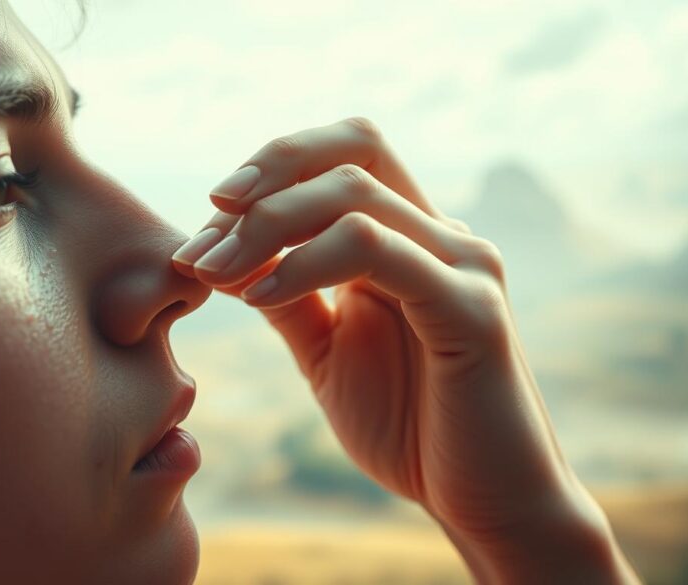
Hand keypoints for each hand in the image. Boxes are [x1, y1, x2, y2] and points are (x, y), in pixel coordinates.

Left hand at [172, 118, 635, 581]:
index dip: (270, 169)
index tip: (203, 228)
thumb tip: (227, 254)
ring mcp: (463, 267)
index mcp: (412, 239)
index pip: (344, 155)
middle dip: (265, 176)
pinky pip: (375, 252)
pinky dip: (305, 264)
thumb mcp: (327, 351)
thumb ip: (290, 297)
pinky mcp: (471, 311)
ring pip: (356, 195)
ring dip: (268, 224)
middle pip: (354, 148)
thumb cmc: (410, 428)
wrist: (485, 505)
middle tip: (202, 235)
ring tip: (213, 271)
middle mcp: (444, 236)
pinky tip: (257, 297)